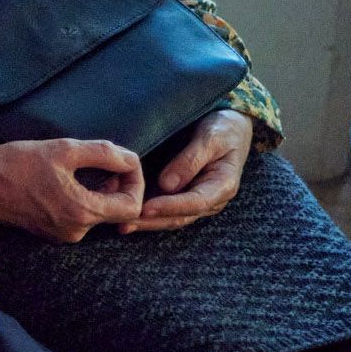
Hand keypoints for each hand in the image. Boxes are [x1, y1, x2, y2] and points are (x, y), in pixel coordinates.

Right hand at [0, 138, 143, 241]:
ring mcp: (63, 235)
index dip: (135, 183)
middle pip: (117, 212)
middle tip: (107, 162)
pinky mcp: (52, 233)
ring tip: (85, 168)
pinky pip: (80, 217)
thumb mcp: (63, 149)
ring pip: (98, 213)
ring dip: (100, 191)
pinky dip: (83, 199)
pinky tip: (68, 181)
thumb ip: (104, 153)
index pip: (132, 207)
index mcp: (82, 212)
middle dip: (118, 185)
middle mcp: (76, 230)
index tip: (124, 164)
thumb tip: (130, 159)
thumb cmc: (16, 164)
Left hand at [125, 109, 252, 232]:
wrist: (229, 127)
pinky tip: (126, 213)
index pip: (196, 202)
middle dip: (152, 222)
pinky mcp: (184, 196)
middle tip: (125, 223)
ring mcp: (197, 200)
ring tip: (121, 224)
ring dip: (146, 222)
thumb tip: (167, 185)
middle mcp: (211, 199)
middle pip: (180, 216)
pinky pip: (166, 208)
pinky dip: (147, 213)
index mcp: (223, 185)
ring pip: (171, 217)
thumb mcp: (210, 138)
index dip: (170, 206)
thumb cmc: (222, 129)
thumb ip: (190, 160)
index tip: (146, 208)